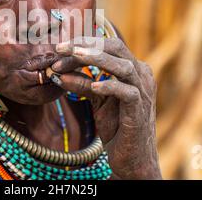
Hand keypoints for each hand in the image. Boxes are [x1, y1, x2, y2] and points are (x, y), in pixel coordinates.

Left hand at [50, 37, 161, 179]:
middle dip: (88, 45)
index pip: (108, 45)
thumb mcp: (96, 100)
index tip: (60, 47)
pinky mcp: (140, 109)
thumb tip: (58, 73)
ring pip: (124, 66)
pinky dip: (110, 86)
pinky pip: (127, 93)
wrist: (132, 157)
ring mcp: (143, 91)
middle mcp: (141, 74)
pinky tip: (93, 85)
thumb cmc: (116, 126)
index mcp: (132, 68)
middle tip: (62, 47)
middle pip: (117, 48)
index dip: (84, 43)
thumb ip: (81, 84)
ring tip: (75, 56)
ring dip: (97, 59)